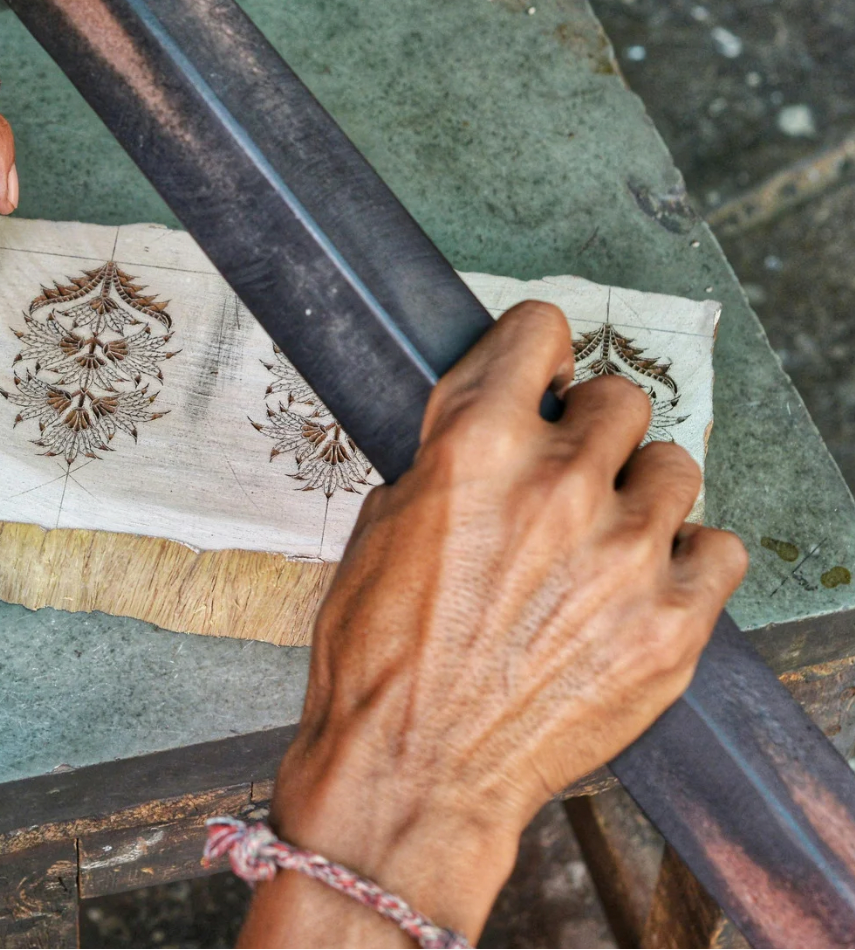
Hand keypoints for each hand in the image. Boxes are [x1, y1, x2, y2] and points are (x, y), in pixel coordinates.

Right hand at [242, 301, 747, 946]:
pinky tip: (644, 583)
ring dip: (641, 493)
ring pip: (677, 467)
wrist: (413, 769)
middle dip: (591, 430)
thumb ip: (449, 460)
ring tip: (606, 537)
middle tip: (567, 473)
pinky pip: (721, 549)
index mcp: (475, 446)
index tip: (538, 375)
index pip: (541, 331)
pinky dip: (687, 562)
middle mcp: (558, 485)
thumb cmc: (380, 658)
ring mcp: (624, 553)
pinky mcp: (671, 622)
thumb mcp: (381, 524)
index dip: (535, 352)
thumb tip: (493, 429)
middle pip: (621, 399)